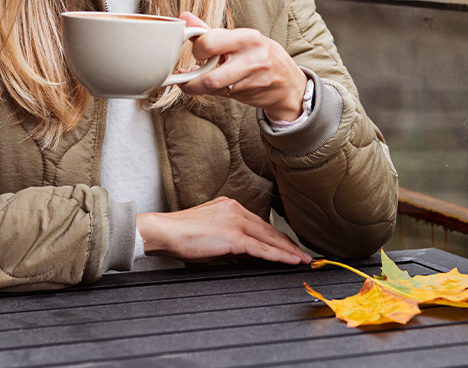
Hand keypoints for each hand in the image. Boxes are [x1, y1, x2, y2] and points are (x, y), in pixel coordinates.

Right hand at [137, 197, 311, 265]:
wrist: (164, 231)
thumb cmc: (180, 234)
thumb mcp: (210, 234)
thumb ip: (230, 240)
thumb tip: (248, 253)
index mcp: (230, 207)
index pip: (259, 224)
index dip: (276, 236)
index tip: (288, 245)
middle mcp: (236, 210)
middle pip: (269, 229)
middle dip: (288, 244)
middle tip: (304, 254)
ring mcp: (236, 222)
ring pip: (269, 238)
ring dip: (289, 251)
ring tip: (303, 260)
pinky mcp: (233, 237)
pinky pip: (262, 248)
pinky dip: (279, 255)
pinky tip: (291, 260)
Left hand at [177, 13, 306, 121]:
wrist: (288, 82)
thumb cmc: (260, 55)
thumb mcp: (240, 38)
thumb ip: (210, 31)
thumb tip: (184, 18)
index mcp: (248, 38)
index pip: (210, 42)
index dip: (196, 49)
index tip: (195, 52)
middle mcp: (252, 59)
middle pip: (210, 76)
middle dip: (191, 79)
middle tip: (186, 74)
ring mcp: (251, 80)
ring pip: (213, 88)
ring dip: (196, 87)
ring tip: (191, 83)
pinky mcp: (248, 95)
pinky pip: (220, 94)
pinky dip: (209, 91)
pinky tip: (209, 86)